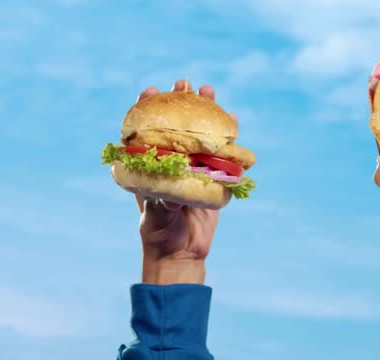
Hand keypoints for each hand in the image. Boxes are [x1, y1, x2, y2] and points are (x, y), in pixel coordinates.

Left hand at [135, 80, 237, 284]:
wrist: (180, 255)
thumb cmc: (159, 233)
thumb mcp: (155, 214)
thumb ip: (161, 199)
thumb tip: (170, 188)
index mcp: (150, 166)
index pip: (146, 129)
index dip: (147, 108)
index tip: (151, 92)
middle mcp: (172, 161)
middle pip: (176, 124)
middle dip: (181, 101)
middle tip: (186, 84)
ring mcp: (193, 167)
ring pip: (200, 134)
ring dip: (206, 112)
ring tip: (209, 91)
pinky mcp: (213, 179)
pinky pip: (222, 154)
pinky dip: (228, 138)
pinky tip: (233, 120)